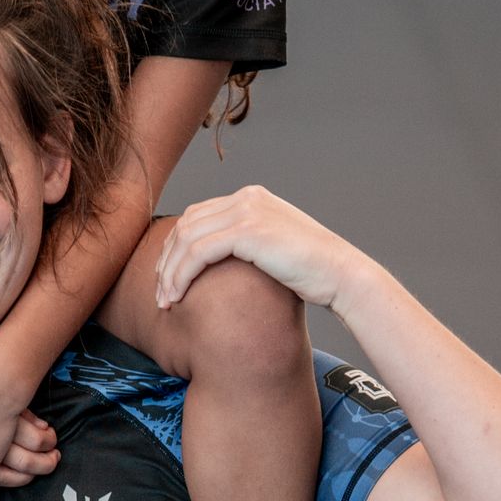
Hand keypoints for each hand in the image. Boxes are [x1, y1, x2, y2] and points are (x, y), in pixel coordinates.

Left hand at [154, 185, 351, 316]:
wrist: (340, 275)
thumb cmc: (311, 274)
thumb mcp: (274, 252)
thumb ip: (247, 247)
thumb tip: (221, 266)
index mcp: (251, 198)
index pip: (198, 216)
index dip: (175, 248)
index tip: (168, 279)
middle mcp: (247, 198)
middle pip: (187, 224)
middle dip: (167, 261)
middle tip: (160, 294)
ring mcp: (248, 211)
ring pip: (187, 239)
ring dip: (170, 273)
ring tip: (165, 303)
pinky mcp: (248, 230)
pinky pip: (198, 252)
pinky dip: (181, 275)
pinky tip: (176, 297)